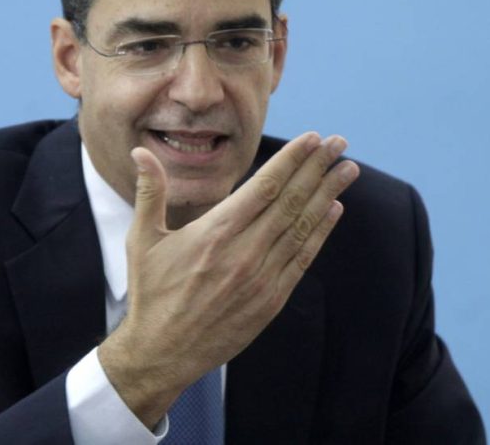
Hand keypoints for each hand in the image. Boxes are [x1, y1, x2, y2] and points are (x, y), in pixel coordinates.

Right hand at [98, 132, 359, 426]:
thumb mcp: (142, 239)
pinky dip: (320, 232)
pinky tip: (334, 210)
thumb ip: (149, 192)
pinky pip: (302, 258)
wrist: (163, 351)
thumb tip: (140, 152)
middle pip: (291, 200)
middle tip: (340, 143)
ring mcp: (262, 277)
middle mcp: (245, 251)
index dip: (292, 159)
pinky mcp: (271, 300)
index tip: (313, 138)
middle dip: (318, 168)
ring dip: (327, 195)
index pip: (265, 185)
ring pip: (302, 226)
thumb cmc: (151, 293)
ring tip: (348, 169)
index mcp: (216, 232)